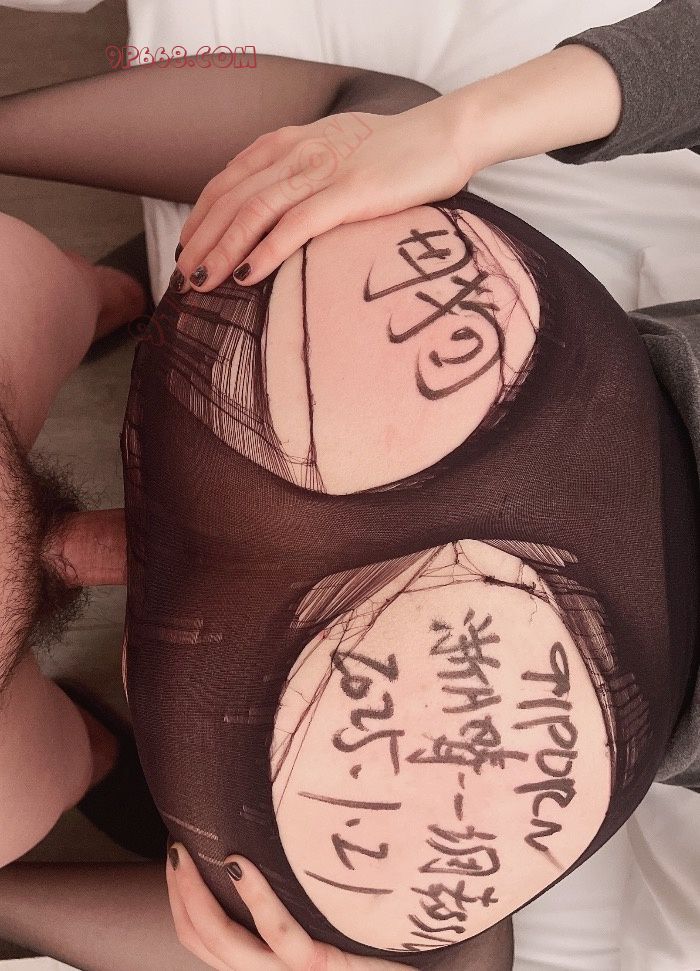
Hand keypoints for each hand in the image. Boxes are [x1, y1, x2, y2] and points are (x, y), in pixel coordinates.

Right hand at [166, 843, 405, 969]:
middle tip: (172, 848)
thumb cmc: (373, 929)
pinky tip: (238, 864)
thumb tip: (264, 827)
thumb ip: (292, 886)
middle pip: (205, 942)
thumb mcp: (321, 904)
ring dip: (197, 897)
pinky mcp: (325, 969)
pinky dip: (254, 899)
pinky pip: (280, 936)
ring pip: (228, 943)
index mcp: (268, 961)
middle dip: (179, 895)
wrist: (417, 968)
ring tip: (186, 853)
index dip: (179, 902)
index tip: (175, 855)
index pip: (204, 941)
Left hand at [173, 96, 469, 291]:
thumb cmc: (396, 153)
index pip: (230, 179)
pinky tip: (246, 275)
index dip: (202, 215)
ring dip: (222, 249)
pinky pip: (296, 225)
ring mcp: (322, 172)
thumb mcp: (337, 153)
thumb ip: (305, 173)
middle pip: (232, 198)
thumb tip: (282, 211)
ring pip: (254, 212)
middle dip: (202, 238)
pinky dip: (266, 251)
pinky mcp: (350, 194)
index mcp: (290, 141)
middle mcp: (297, 152)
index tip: (187, 247)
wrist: (446, 135)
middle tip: (183, 276)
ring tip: (201, 282)